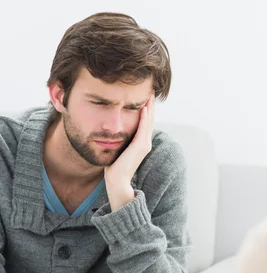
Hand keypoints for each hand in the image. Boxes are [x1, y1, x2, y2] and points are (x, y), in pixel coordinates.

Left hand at [104, 94, 154, 210]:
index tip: (144, 96)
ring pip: (149, 122)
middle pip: (150, 119)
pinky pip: (143, 128)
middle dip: (150, 105)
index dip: (146, 109)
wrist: (117, 181)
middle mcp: (145, 143)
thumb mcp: (116, 150)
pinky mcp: (140, 147)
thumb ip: (117, 140)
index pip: (145, 122)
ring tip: (150, 94)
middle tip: (151, 90)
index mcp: (140, 143)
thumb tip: (109, 133)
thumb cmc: (114, 168)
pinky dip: (144, 117)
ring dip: (150, 107)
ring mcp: (144, 145)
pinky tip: (144, 107)